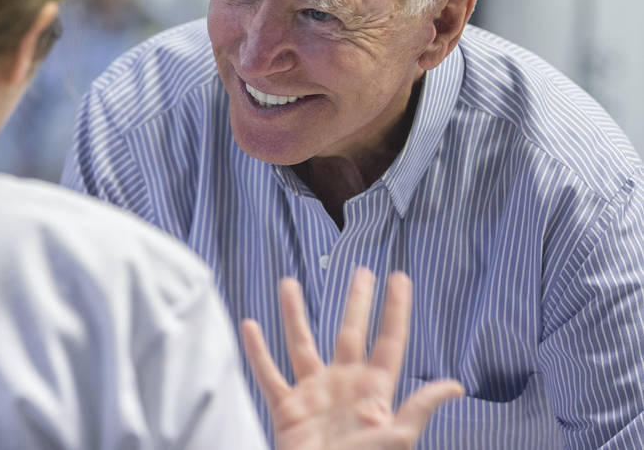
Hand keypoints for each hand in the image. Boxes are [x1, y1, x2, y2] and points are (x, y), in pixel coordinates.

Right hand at [240, 268, 462, 449]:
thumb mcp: (396, 440)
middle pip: (350, 333)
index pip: (388, 341)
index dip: (395, 310)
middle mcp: (344, 385)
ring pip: (302, 344)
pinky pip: (269, 374)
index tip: (399, 279)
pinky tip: (250, 326)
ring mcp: (314, 394)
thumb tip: (454, 386)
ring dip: (294, 314)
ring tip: (288, 284)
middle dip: (356, 302)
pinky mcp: (287, 409)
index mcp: (374, 392)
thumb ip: (418, 409)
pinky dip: (257, 351)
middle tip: (362, 271)